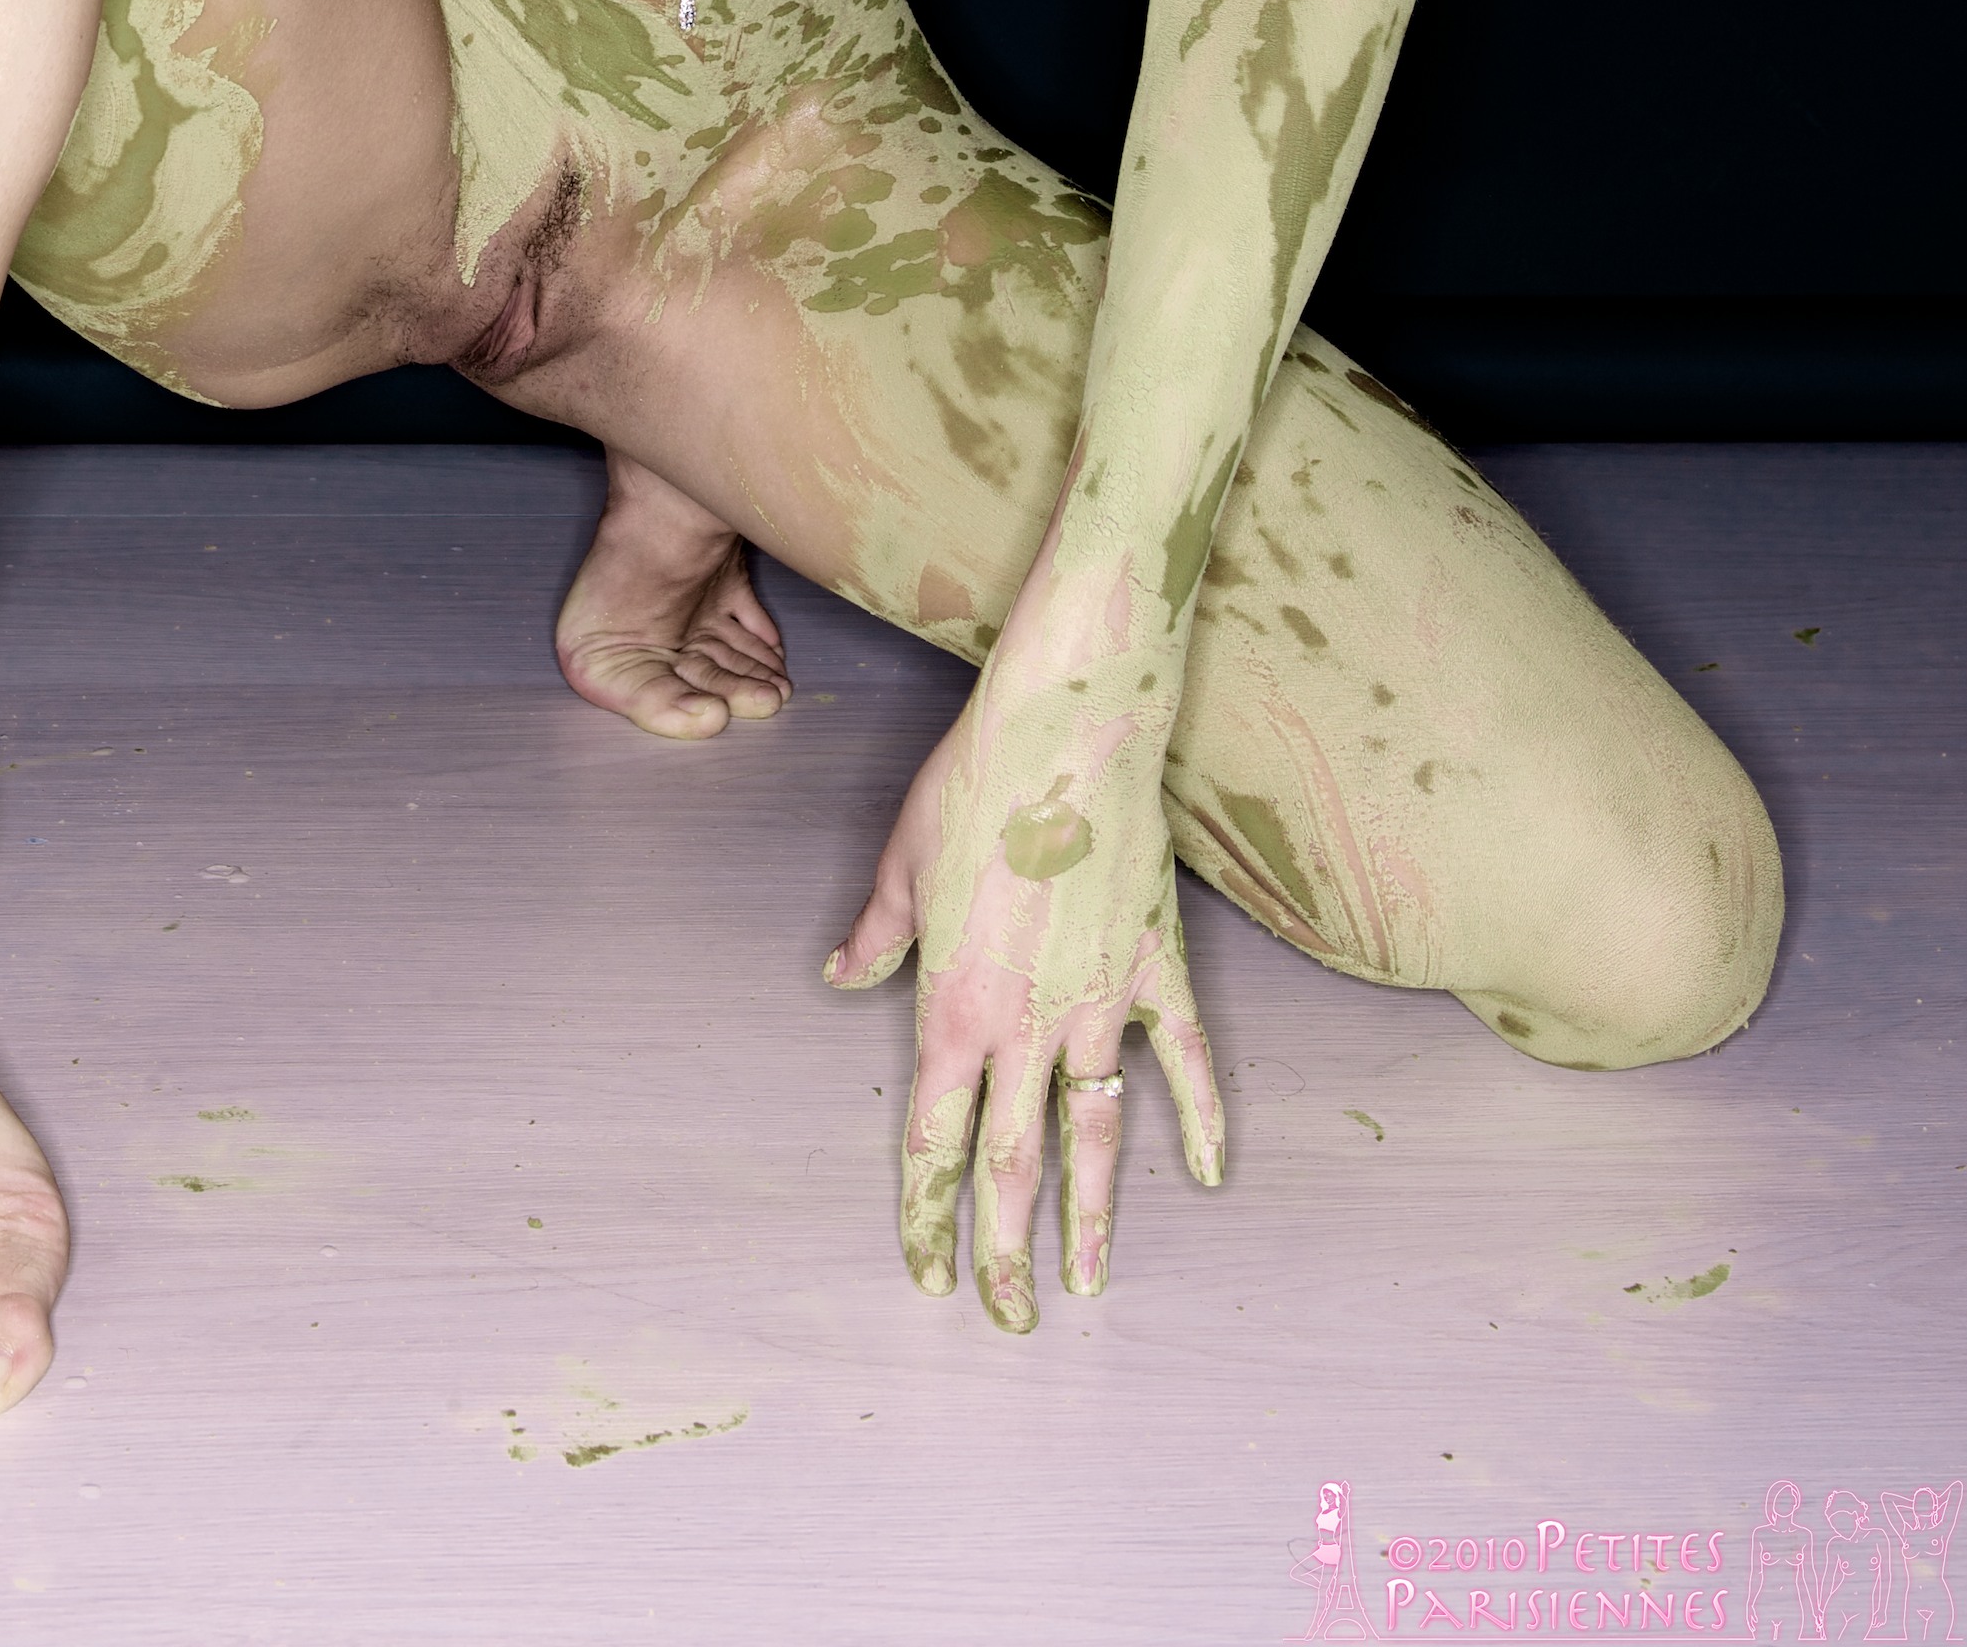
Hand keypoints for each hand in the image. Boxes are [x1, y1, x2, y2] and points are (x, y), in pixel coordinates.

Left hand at [826, 677, 1222, 1329]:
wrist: (1066, 730)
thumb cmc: (972, 783)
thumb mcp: (901, 862)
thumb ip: (878, 935)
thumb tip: (843, 976)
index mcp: (952, 1007)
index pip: (937, 1140)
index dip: (931, 1213)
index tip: (930, 1272)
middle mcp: (1026, 1024)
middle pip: (1012, 1163)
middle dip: (1006, 1250)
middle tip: (1009, 1318)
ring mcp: (1100, 1003)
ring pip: (1095, 1134)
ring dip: (1093, 1215)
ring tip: (1091, 1281)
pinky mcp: (1155, 968)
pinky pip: (1183, 1059)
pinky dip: (1199, 1116)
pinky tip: (1206, 1171)